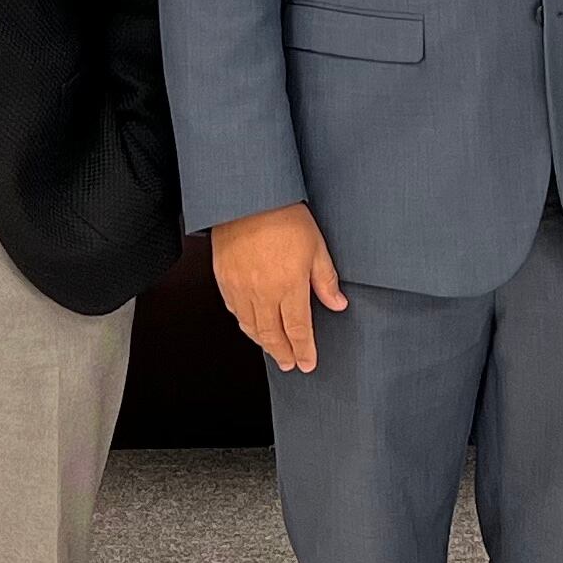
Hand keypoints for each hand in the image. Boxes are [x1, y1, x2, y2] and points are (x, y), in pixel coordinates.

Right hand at [211, 202, 345, 373]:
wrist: (247, 198)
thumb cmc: (283, 216)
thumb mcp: (316, 246)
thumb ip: (325, 280)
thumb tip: (338, 304)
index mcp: (289, 285)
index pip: (298, 329)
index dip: (303, 350)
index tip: (308, 363)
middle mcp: (263, 292)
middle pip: (272, 335)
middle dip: (283, 353)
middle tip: (290, 364)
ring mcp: (240, 287)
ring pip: (251, 327)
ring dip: (264, 343)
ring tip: (274, 351)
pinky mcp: (224, 280)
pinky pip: (234, 310)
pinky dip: (244, 323)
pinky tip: (251, 325)